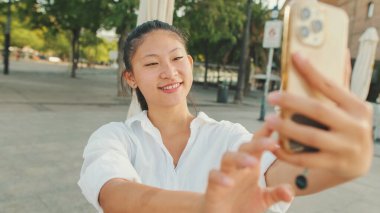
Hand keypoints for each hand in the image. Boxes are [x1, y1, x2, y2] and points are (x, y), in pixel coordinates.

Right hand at [202, 127, 292, 212]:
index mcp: (252, 165)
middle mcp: (238, 166)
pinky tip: (229, 182)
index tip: (278, 122)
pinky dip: (221, 177)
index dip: (266, 133)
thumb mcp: (263, 199)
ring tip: (252, 162)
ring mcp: (224, 174)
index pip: (258, 144)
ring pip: (228, 157)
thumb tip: (290, 191)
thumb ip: (276, 193)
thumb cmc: (241, 204)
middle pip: (245, 147)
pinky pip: (213, 176)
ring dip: (240, 158)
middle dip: (257, 143)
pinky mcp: (213, 186)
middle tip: (271, 143)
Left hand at [266, 53, 372, 179]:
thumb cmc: (349, 127)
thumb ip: (342, 83)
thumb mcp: (350, 107)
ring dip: (286, 127)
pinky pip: (306, 160)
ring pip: (311, 136)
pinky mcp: (335, 165)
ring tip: (268, 120)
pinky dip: (287, 154)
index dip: (312, 71)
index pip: (331, 86)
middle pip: (318, 110)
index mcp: (357, 107)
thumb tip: (342, 51)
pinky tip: (273, 146)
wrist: (360, 162)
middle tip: (270, 97)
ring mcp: (346, 148)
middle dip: (291, 102)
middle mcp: (355, 127)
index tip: (295, 57)